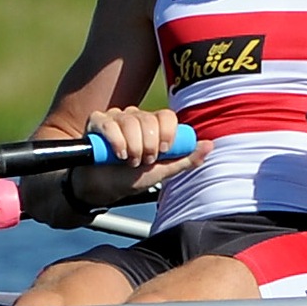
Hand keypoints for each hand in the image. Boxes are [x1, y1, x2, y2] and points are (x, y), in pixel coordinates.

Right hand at [70, 105, 210, 204]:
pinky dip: (116, 142)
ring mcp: (116, 117)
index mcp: (153, 125)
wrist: (102, 188)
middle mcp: (135, 117)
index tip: (163, 151)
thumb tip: (209, 145)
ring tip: (130, 161)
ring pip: (130, 121)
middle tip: (144, 161)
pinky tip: (118, 154)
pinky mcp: (97, 122)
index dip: (167, 133)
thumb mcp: (162, 172)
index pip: (166, 116)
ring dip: (132, 147)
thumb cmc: (132, 178)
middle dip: (148, 146)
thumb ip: (185, 159)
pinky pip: (109, 124)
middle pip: (148, 120)